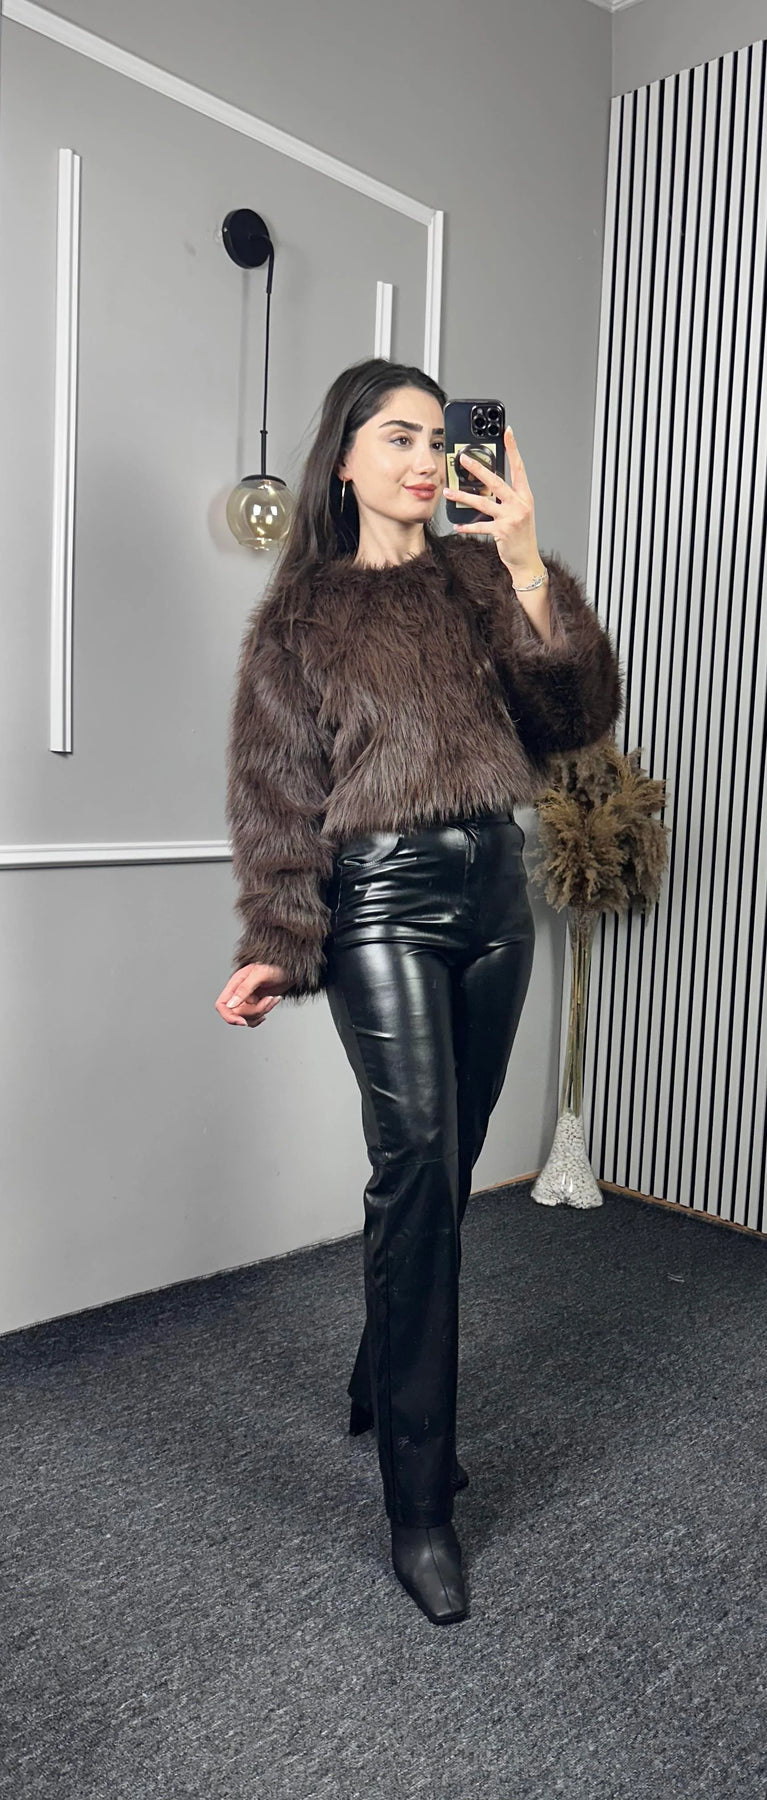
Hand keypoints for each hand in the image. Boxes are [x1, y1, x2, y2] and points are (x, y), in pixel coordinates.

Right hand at [215, 962, 288, 1027]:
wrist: (289, 968)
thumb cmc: (276, 965)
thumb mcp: (260, 974)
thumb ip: (244, 988)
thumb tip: (231, 1004)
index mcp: (235, 984)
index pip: (222, 1005)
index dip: (229, 1016)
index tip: (242, 1021)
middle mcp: (239, 993)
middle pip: (237, 1014)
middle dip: (255, 1011)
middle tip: (268, 999)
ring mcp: (247, 999)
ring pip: (248, 1017)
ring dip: (263, 1011)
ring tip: (273, 998)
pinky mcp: (256, 1004)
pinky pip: (255, 1018)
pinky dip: (265, 1013)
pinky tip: (272, 1003)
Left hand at [443, 426, 542, 576]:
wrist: (527, 560)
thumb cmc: (521, 535)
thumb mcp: (519, 512)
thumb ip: (506, 497)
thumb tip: (487, 484)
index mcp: (524, 496)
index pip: (519, 467)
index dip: (513, 449)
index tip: (508, 432)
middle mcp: (519, 504)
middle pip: (496, 481)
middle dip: (478, 469)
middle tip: (463, 459)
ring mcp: (511, 517)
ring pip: (483, 502)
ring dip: (463, 496)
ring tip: (448, 491)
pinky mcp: (502, 531)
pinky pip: (479, 526)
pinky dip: (467, 526)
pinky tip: (457, 526)